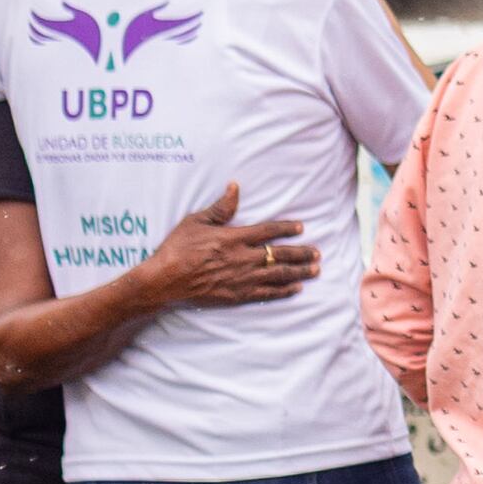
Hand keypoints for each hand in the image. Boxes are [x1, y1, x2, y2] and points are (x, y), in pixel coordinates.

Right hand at [124, 183, 319, 310]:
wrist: (164, 280)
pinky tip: (296, 288)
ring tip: (315, 270)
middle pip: (279, 255)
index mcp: (233, 238)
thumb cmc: (177, 248)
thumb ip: (220, 208)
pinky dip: (283, 291)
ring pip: (278, 275)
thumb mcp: (196, 222)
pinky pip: (266, 293)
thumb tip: (235, 188)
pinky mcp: (236, 295)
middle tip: (318, 253)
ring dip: (299, 272)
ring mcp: (241, 279)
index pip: (267, 231)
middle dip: (301, 253)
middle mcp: (242, 259)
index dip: (286, 228)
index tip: (301, 227)